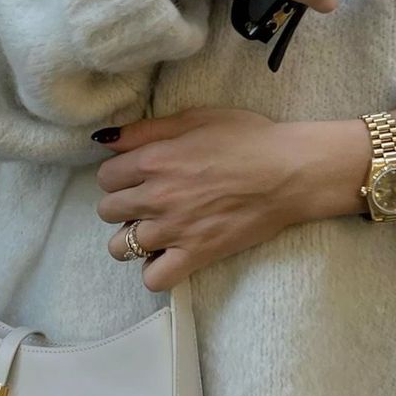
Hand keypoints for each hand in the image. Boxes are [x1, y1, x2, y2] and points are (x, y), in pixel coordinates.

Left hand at [94, 106, 342, 290]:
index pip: (105, 177)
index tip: (138, 175)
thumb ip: (145, 129)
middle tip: (147, 200)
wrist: (290, 171)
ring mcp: (174, 229)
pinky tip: (167, 255)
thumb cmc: (248, 138)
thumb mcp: (195, 117)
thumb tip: (105, 139)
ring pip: (120, 247)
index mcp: (154, 160)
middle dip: (122, 204)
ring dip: (131, 238)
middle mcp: (157, 196)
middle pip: (107, 211)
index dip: (119, 175)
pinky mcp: (196, 255)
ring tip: (153, 229)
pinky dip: (154, 270)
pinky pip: (154, 278)